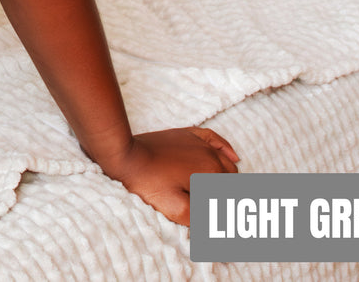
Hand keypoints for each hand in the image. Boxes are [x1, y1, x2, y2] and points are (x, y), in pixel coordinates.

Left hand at [92, 127, 239, 225]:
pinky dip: (227, 150)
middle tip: (222, 212)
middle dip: (230, 196)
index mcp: (211, 173)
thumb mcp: (176, 209)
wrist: (125, 156)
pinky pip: (214, 139)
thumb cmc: (148, 183)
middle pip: (232, 180)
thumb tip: (222, 224)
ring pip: (226, 162)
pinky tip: (233, 157)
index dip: (230, 211)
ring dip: (229, 179)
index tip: (227, 225)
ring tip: (223, 196)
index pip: (232, 194)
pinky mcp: (187, 135)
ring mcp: (199, 142)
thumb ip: (204, 218)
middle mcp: (210, 155)